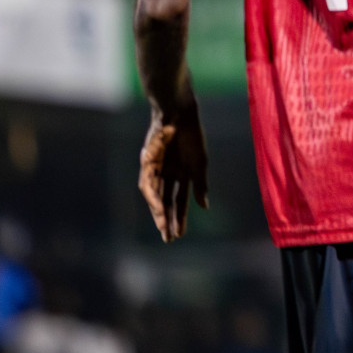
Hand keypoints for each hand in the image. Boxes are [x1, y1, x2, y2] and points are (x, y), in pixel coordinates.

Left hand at [139, 101, 209, 241]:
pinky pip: (148, 184)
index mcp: (181, 173)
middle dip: (167, 220)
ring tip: (163, 229)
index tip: (180, 234)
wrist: (180, 113)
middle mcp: (166, 173)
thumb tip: (204, 207)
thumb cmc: (192, 135)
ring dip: (159, 213)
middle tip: (168, 239)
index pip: (178, 200)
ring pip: (156, 196)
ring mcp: (156, 168)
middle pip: (165, 201)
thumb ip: (201, 185)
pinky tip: (160, 208)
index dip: (179, 216)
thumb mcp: (200, 164)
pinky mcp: (147, 162)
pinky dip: (154, 197)